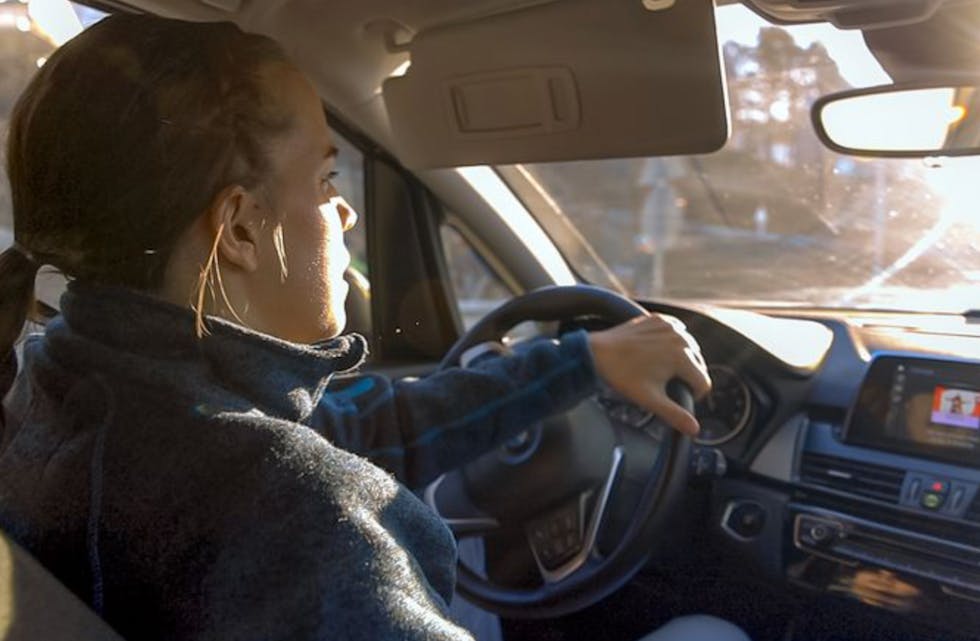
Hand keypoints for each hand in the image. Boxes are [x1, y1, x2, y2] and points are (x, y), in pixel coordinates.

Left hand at [588, 314, 710, 435]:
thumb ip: (675, 415)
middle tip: (664, 383)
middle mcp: (680, 338)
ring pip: (689, 348)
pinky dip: (673, 342)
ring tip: (660, 368)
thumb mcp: (650, 399)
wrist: (598, 352)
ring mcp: (670, 326)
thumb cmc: (622, 375)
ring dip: (681, 359)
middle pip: (698, 365)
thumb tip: (694, 429)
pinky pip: (677, 333)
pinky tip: (659, 351)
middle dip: (687, 376)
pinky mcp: (660, 319)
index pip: (703, 383)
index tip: (675, 396)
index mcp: (682, 357)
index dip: (692, 395)